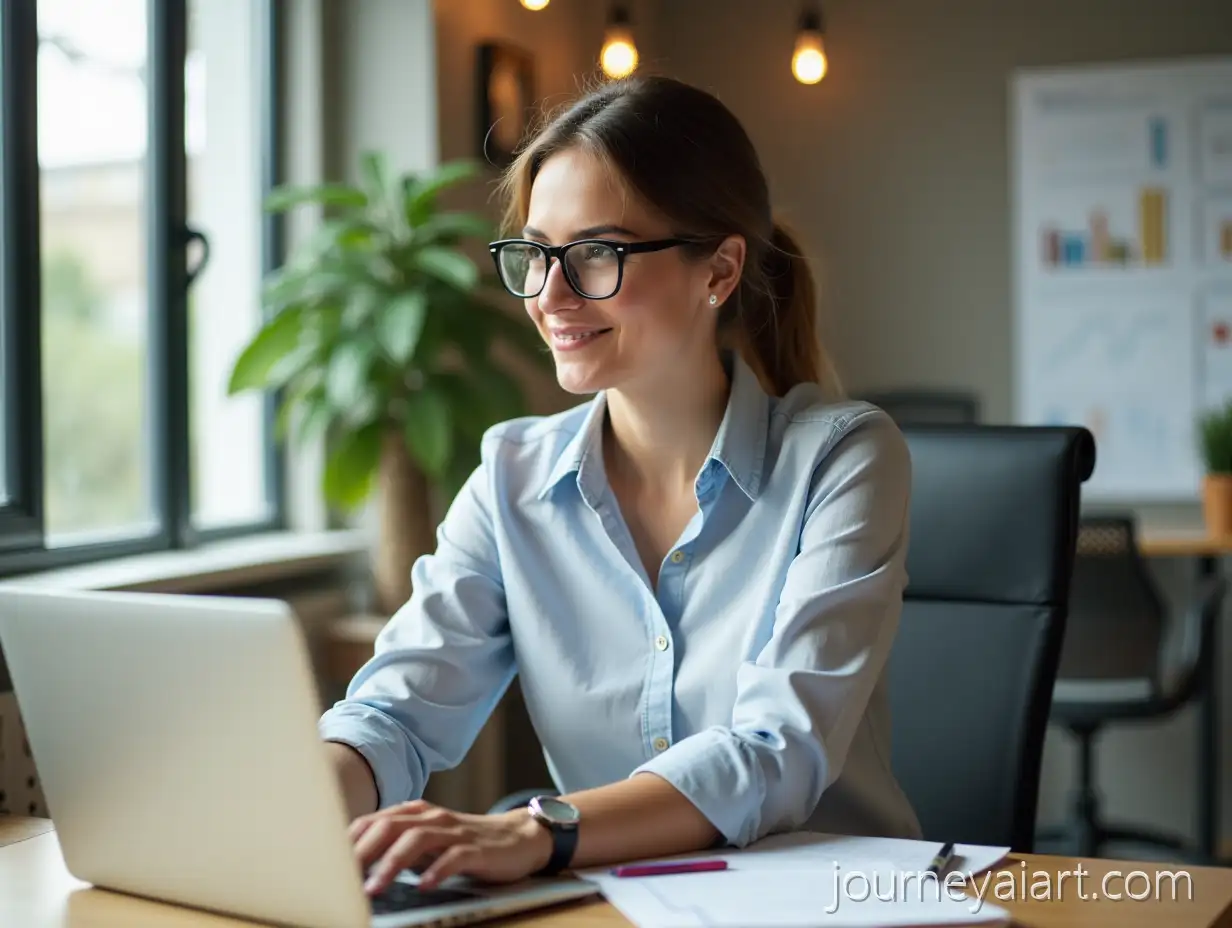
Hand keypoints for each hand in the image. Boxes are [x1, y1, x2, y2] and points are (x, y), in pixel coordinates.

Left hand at [349, 799, 552, 894]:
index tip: (326, 864)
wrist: (518, 837)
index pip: (373, 821)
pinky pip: (454, 856)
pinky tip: (424, 886)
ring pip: (417, 840)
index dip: (348, 841)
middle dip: (362, 851)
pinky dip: (436, 870)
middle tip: (341, 877)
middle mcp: (432, 817)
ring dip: (391, 864)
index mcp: (415, 814)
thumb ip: (397, 846)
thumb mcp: (427, 842)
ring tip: (374, 888)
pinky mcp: (477, 848)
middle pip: (389, 826)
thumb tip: (356, 868)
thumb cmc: (464, 843)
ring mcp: (455, 831)